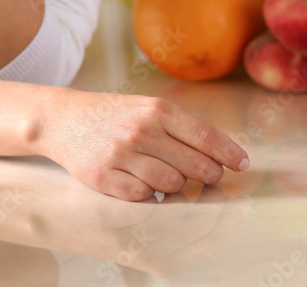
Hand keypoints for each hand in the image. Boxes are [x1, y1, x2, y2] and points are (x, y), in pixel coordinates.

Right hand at [40, 88, 249, 201]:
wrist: (63, 118)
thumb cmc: (113, 114)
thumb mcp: (146, 108)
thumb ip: (180, 128)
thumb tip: (222, 156)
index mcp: (156, 109)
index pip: (204, 136)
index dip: (228, 153)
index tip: (243, 165)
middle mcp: (141, 130)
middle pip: (195, 166)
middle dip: (207, 176)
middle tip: (206, 177)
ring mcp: (122, 154)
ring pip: (172, 185)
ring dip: (175, 186)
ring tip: (164, 175)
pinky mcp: (104, 177)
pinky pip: (143, 198)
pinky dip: (147, 194)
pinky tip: (140, 181)